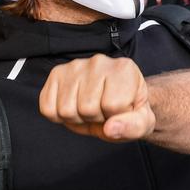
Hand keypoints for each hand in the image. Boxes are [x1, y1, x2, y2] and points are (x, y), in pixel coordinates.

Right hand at [39, 54, 154, 141]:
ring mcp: (76, 66)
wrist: (114, 103)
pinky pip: (47, 108)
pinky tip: (74, 106)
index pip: (114, 104)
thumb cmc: (129, 110)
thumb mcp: (142, 122)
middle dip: (96, 118)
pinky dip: (59, 116)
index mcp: (125, 69)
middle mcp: (99, 61)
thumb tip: (110, 128)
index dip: (116, 116)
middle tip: (104, 111)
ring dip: (78, 118)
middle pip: (87, 108)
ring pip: (66, 110)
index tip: (121, 109)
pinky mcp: (56, 74)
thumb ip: (133, 126)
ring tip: (91, 108)